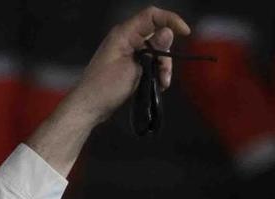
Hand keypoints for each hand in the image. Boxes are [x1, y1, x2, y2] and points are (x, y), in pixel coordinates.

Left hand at [63, 7, 190, 121]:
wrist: (88, 107)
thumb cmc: (106, 88)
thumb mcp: (134, 69)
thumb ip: (153, 50)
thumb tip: (168, 32)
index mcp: (124, 34)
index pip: (152, 16)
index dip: (170, 20)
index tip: (185, 32)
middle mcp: (126, 39)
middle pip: (156, 36)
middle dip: (165, 55)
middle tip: (165, 75)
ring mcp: (127, 51)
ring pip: (155, 51)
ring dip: (162, 67)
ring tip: (161, 84)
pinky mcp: (128, 64)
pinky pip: (148, 61)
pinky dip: (155, 72)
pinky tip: (157, 85)